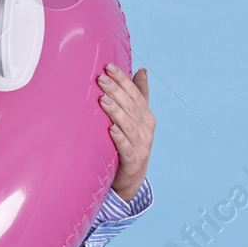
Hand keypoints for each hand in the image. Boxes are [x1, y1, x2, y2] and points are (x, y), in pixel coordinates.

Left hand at [97, 63, 153, 200]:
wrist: (131, 179)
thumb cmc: (131, 144)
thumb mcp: (136, 119)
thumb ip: (139, 96)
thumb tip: (142, 71)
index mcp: (146, 117)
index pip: (135, 94)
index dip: (123, 80)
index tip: (109, 67)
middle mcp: (146, 129)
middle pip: (131, 107)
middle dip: (116, 91)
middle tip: (101, 79)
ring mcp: (141, 146)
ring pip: (129, 126)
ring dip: (116, 112)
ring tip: (103, 99)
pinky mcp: (133, 162)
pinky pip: (126, 148)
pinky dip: (119, 139)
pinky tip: (111, 129)